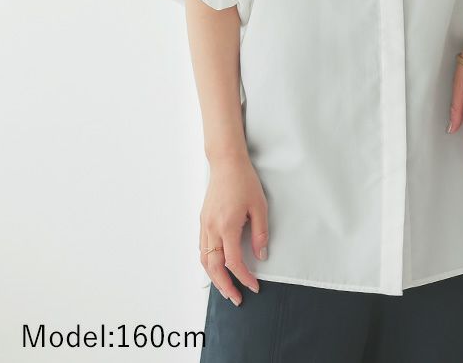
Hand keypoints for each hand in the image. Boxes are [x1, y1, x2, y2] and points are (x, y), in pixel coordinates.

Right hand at [199, 153, 268, 304]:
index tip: (254, 286)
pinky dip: (208, 262)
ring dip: (214, 277)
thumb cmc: (244, 181)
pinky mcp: (203, 220)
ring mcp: (204, 224)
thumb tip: (260, 255)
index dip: (244, 277)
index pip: (233, 262)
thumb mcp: (260, 206)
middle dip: (225, 286)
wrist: (226, 163)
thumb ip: (260, 233)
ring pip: (204, 259)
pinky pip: (202, 248)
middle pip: (213, 267)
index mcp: (227, 226)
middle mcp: (212, 228)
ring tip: (225, 288)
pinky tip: (216, 266)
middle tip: (236, 298)